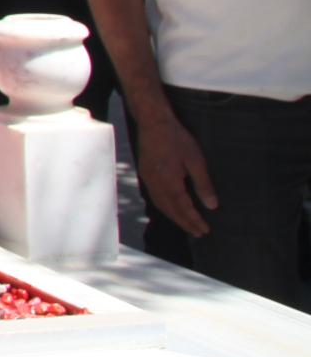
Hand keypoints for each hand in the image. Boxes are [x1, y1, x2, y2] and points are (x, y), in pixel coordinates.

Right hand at [135, 109, 218, 238]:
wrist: (153, 123)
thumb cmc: (176, 139)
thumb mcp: (195, 160)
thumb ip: (203, 184)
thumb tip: (211, 205)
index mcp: (169, 182)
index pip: (183, 208)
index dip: (194, 220)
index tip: (204, 230)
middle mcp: (156, 184)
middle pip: (170, 210)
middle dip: (184, 222)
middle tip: (198, 232)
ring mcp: (148, 179)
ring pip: (161, 205)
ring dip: (174, 217)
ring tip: (186, 224)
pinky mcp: (145, 173)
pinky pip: (155, 197)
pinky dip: (165, 207)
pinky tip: (171, 207)